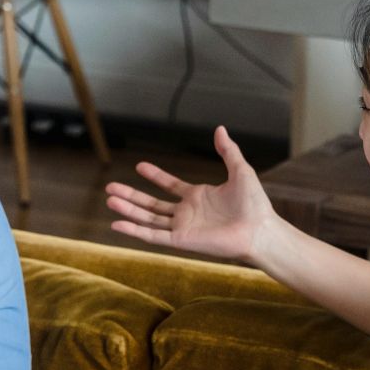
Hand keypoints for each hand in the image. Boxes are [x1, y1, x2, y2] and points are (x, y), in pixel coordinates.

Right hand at [105, 125, 281, 263]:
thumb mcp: (240, 170)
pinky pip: (152, 236)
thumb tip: (219, 129)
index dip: (155, 176)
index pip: (170, 186)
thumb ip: (227, 151)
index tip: (139, 166)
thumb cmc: (254, 204)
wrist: (259, 230)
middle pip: (152, 204)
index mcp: (198, 196)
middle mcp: (187, 213)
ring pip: (148, 218)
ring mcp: (182, 227)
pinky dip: (134, 231)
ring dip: (128, 209)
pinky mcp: (181, 241)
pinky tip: (117, 224)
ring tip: (110, 199)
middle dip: (131, 196)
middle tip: (110, 188)